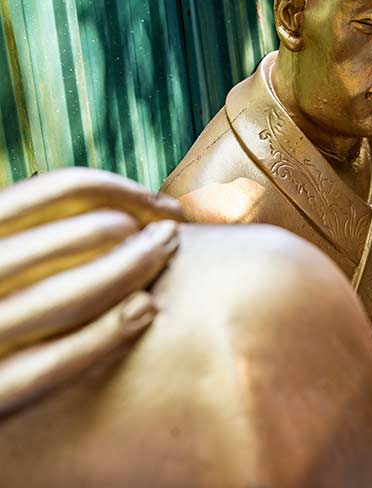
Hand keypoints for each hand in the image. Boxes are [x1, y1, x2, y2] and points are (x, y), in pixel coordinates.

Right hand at [0, 169, 182, 414]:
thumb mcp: (4, 260)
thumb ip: (33, 239)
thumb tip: (114, 208)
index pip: (55, 190)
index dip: (120, 190)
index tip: (159, 205)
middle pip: (77, 236)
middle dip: (140, 231)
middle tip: (172, 235)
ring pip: (70, 293)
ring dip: (133, 271)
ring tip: (166, 259)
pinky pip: (50, 363)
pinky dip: (104, 333)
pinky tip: (144, 312)